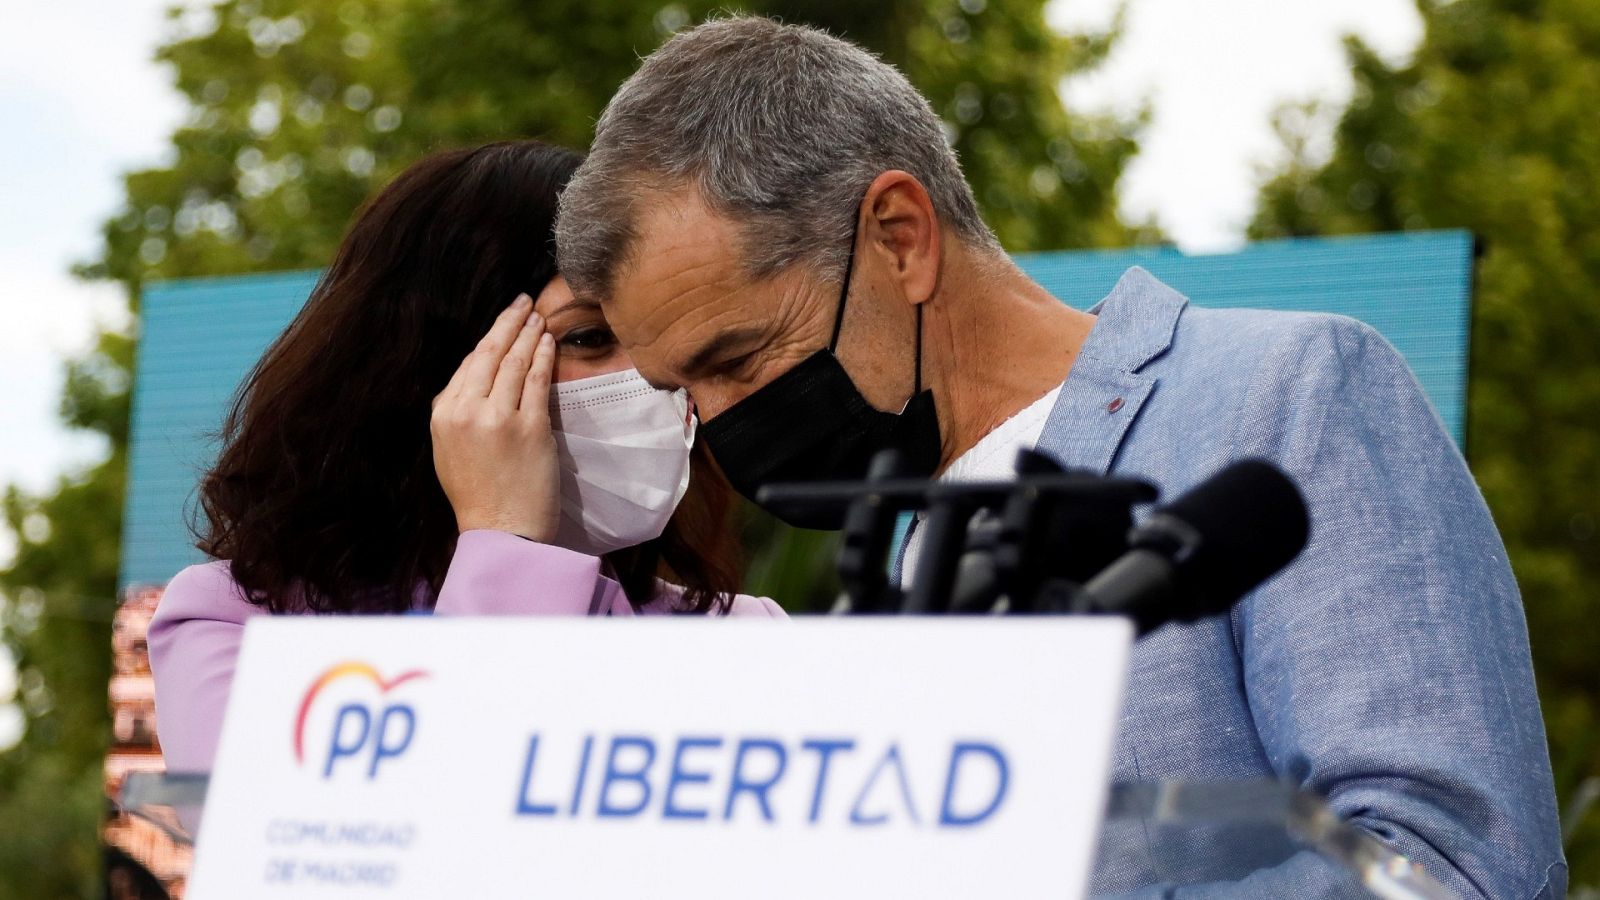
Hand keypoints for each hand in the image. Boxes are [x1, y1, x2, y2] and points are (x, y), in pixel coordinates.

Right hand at [430, 294, 561, 541]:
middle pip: (489, 354)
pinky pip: (537, 381)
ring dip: (529, 334)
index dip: (488, 338)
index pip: (467, 365)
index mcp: (443, 415)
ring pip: (514, 362)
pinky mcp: (530, 427)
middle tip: (523, 302)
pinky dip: (543, 357)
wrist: (501, 530)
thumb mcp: (449, 451)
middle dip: (508, 323)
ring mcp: (498, 417)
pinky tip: (549, 341)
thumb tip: (475, 378)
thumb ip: (457, 413)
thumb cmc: (478, 495)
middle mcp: (466, 411)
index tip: (503, 322)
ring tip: (539, 317)